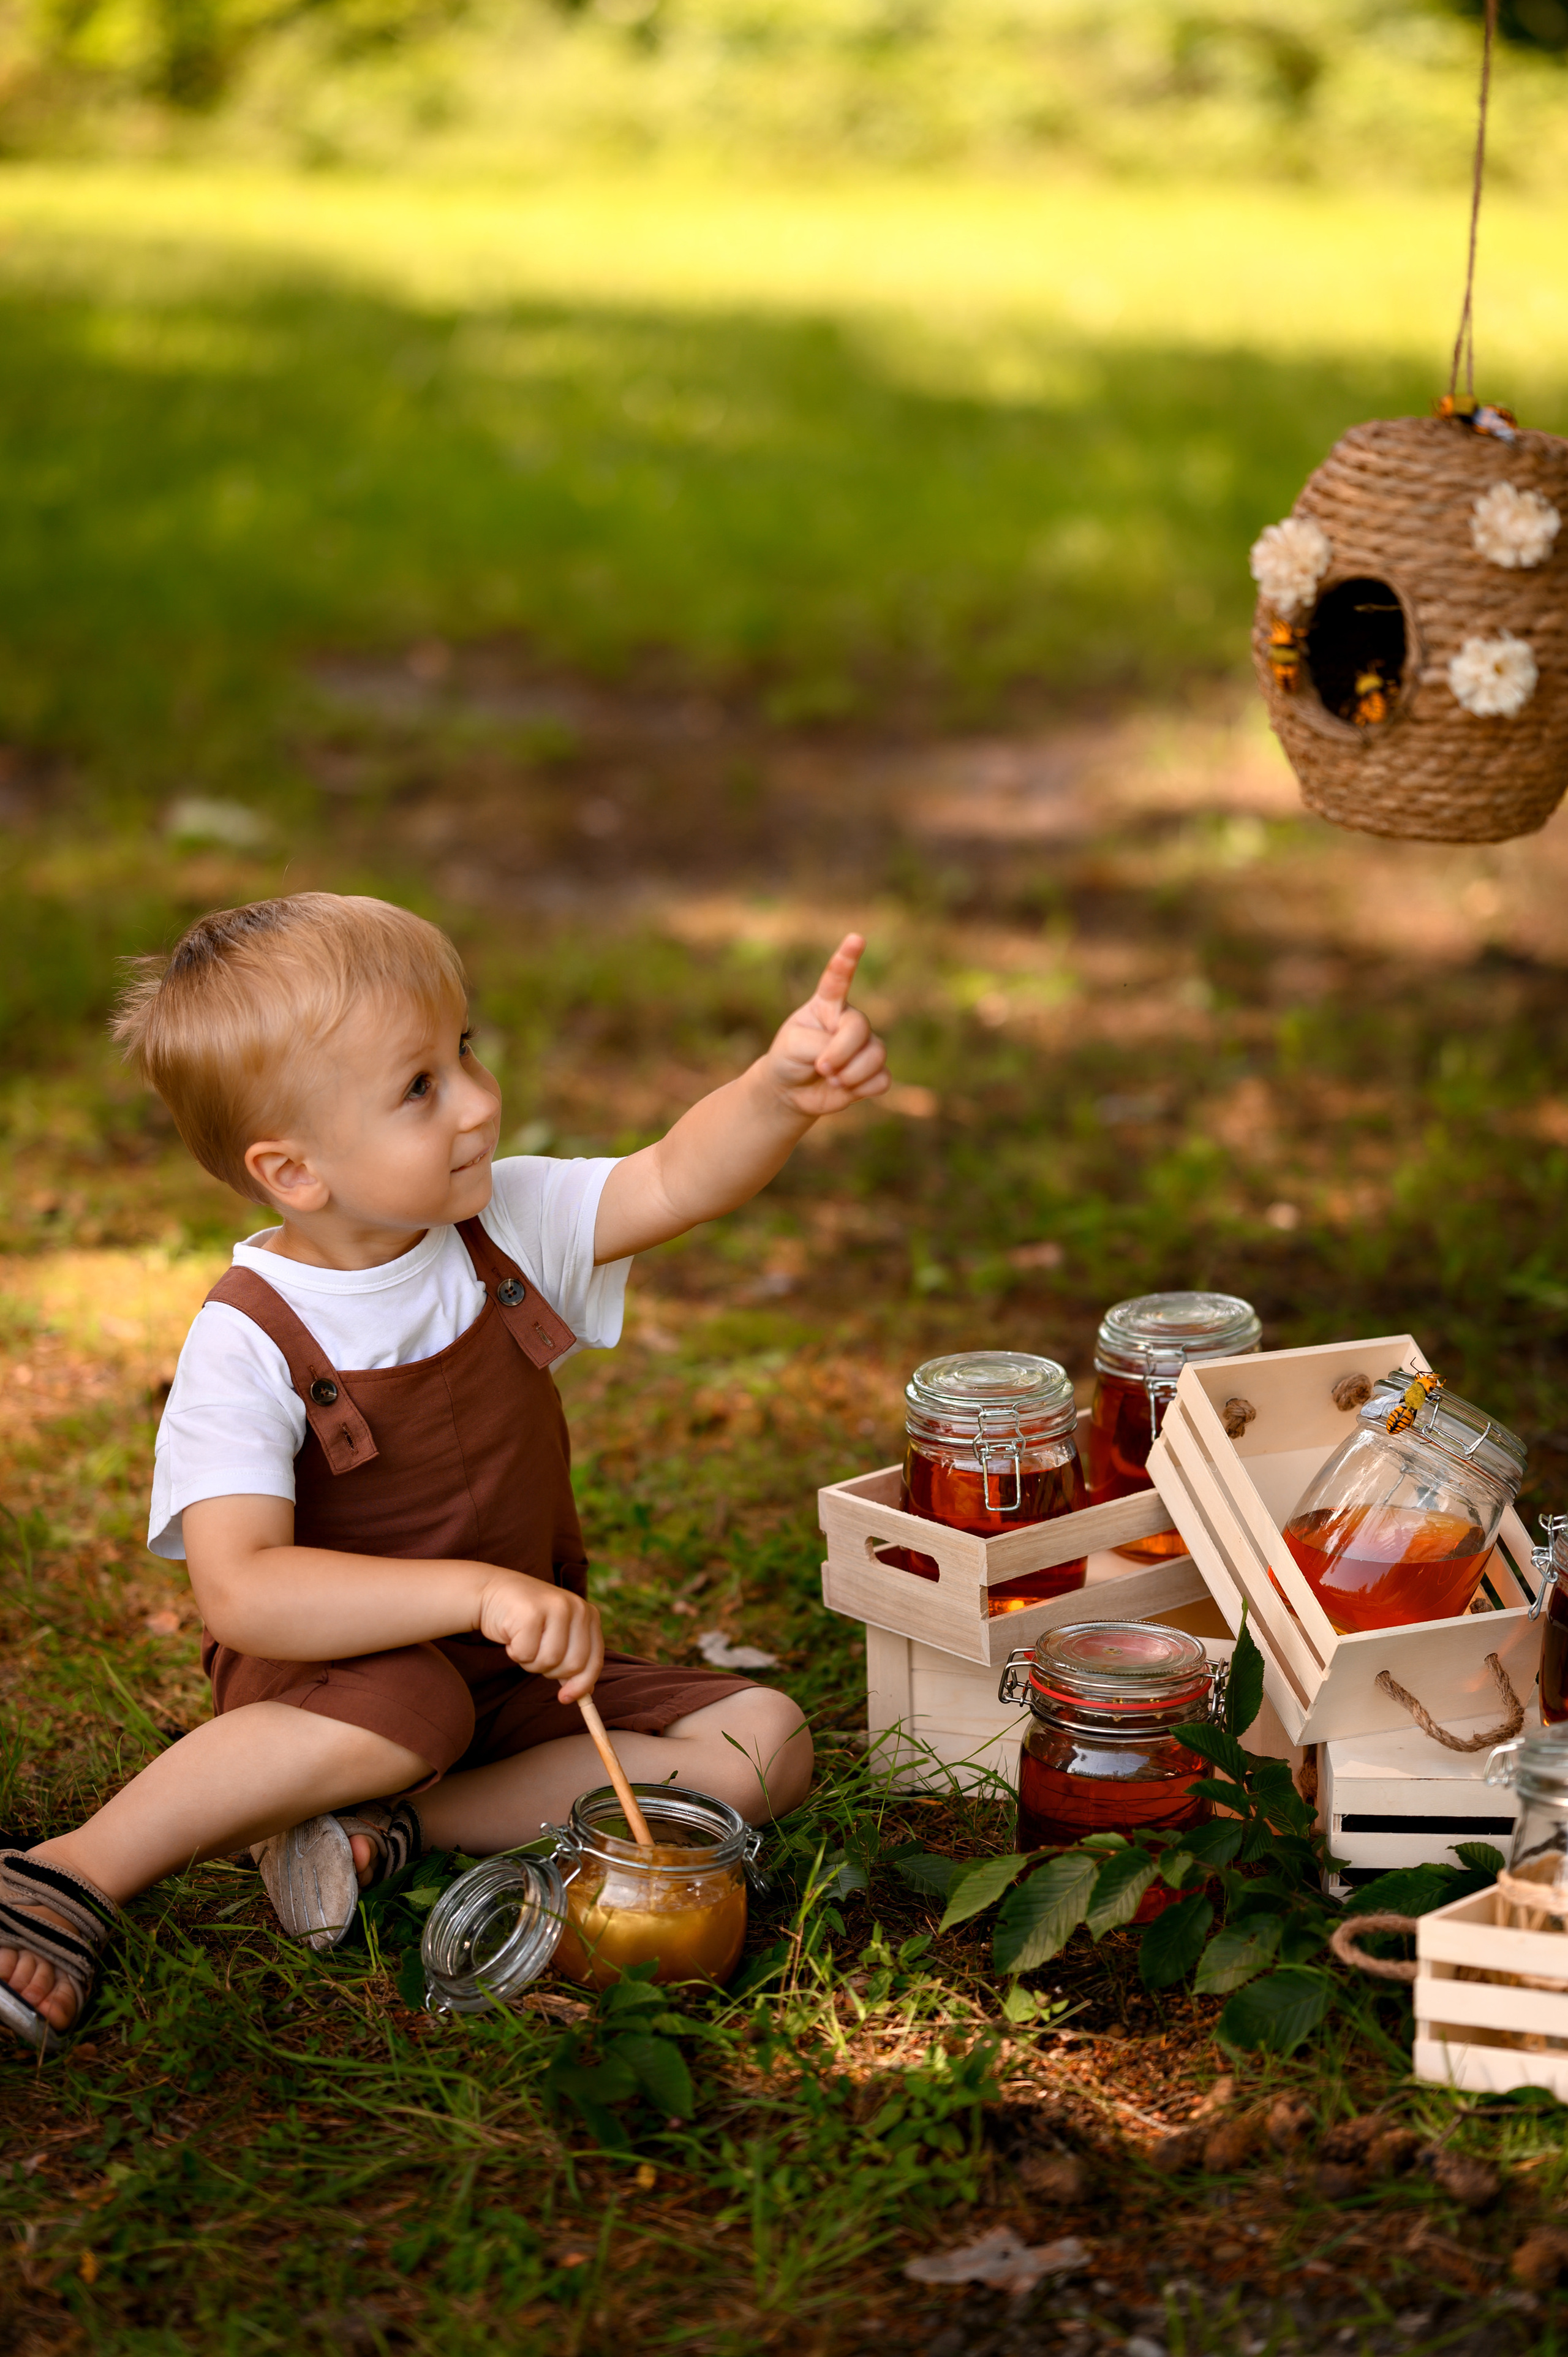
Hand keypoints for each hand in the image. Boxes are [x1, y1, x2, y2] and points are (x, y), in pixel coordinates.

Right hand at [475, 1573, 603, 1701]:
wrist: (493, 1592)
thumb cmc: (527, 1620)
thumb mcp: (557, 1637)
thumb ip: (572, 1660)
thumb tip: (587, 1694)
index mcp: (589, 1614)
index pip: (594, 1661)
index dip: (581, 1685)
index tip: (565, 1699)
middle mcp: (577, 1607)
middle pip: (573, 1665)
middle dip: (551, 1671)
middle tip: (536, 1656)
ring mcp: (555, 1607)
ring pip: (549, 1661)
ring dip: (530, 1661)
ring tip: (523, 1642)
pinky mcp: (531, 1612)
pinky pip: (526, 1654)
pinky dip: (515, 1652)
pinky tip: (511, 1634)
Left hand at [764, 934, 888, 1119]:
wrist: (790, 1091)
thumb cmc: (788, 1058)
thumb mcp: (793, 1045)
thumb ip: (820, 1044)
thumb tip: (848, 1063)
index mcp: (826, 1005)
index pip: (838, 978)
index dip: (847, 959)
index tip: (856, 939)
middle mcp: (848, 1020)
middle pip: (860, 1027)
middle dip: (841, 1051)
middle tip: (822, 1067)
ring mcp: (863, 1045)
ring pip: (876, 1054)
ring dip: (851, 1074)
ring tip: (832, 1079)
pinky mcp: (872, 1072)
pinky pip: (882, 1079)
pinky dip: (863, 1088)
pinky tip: (847, 1089)